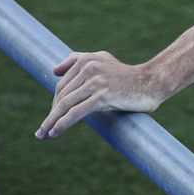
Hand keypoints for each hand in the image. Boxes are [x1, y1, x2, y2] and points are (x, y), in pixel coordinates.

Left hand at [36, 51, 163, 138]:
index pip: (62, 85)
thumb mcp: (103, 60)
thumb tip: (53, 71)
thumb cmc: (127, 76)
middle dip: (50, 115)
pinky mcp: (103, 96)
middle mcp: (89, 68)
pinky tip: (55, 132)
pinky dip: (63, 123)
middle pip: (61, 96)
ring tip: (44, 135)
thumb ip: (78, 60)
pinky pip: (76, 112)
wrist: (152, 82)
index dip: (54, 104)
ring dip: (51, 122)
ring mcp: (96, 82)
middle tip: (41, 132)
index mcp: (86, 59)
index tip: (49, 119)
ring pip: (66, 105)